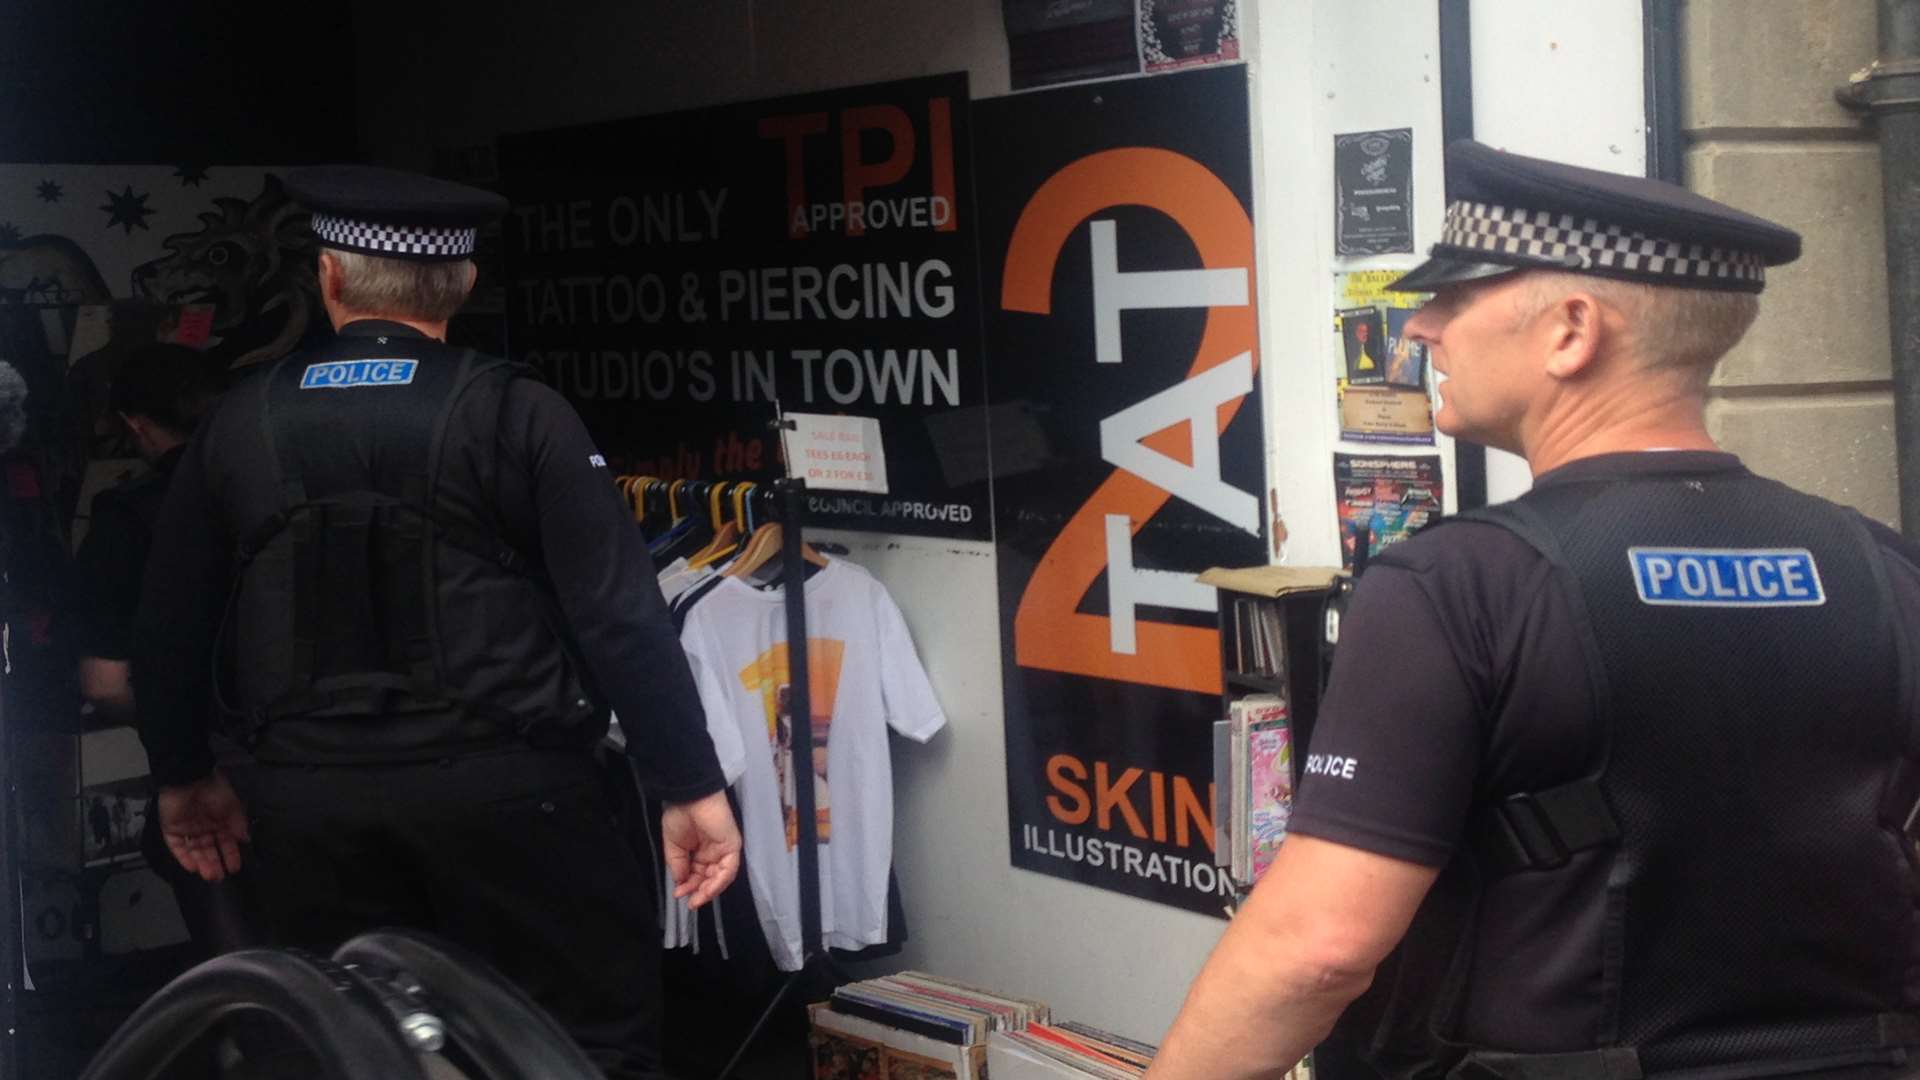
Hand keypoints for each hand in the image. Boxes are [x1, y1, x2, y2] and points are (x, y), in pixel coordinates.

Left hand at [157, 771, 249, 881]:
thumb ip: (239, 824)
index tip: (235, 868)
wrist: (189, 779)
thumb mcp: (233, 806)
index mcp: (219, 822)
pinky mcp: (171, 830)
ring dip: (201, 863)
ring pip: (194, 851)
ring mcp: (187, 830)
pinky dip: (183, 857)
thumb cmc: (214, 791)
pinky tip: (192, 867)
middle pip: (209, 850)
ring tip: (209, 875)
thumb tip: (246, 840)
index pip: (226, 843)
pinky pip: (177, 847)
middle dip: (215, 863)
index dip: (231, 855)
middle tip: (220, 877)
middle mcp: (204, 828)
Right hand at [661, 789, 740, 909]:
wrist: (688, 798)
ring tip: (698, 898)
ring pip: (722, 877)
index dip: (689, 886)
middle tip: (690, 901)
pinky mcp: (732, 846)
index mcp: (699, 851)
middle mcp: (713, 852)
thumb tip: (680, 884)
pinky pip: (729, 869)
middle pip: (710, 878)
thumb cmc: (679, 815)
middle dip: (700, 891)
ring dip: (710, 890)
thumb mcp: (673, 846)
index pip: (698, 875)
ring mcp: (724, 849)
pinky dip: (719, 881)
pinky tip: (708, 889)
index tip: (679, 894)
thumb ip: (678, 866)